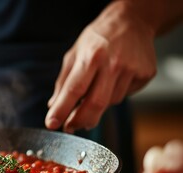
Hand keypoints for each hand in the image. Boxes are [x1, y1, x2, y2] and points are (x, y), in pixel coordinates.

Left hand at [45, 1, 156, 132]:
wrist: (132, 21)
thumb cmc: (98, 38)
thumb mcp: (74, 53)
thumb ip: (63, 81)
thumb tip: (53, 105)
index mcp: (92, 56)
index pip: (73, 90)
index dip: (61, 110)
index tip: (51, 123)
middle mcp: (113, 63)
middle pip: (95, 104)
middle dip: (80, 120)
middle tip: (70, 127)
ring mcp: (132, 70)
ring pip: (110, 103)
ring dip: (97, 106)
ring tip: (94, 91)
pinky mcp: (145, 74)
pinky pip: (125, 96)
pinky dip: (114, 95)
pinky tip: (113, 81)